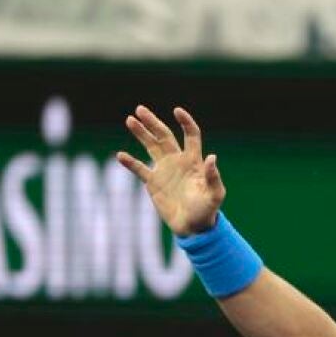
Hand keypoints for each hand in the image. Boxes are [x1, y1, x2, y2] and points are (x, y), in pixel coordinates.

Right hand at [118, 106, 223, 236]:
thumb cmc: (207, 210)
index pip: (191, 136)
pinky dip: (130, 162)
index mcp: (194, 161)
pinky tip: (120, 155)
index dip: (185, 122)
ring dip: (141, 133)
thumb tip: (211, 157)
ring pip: (151, 146)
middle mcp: (178, 161)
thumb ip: (213, 177)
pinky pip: (139, 169)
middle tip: (139, 109)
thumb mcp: (214, 195)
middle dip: (152, 122)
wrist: (193, 227)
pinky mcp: (153, 183)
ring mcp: (164, 170)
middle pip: (164, 136)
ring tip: (130, 120)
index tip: (177, 111)